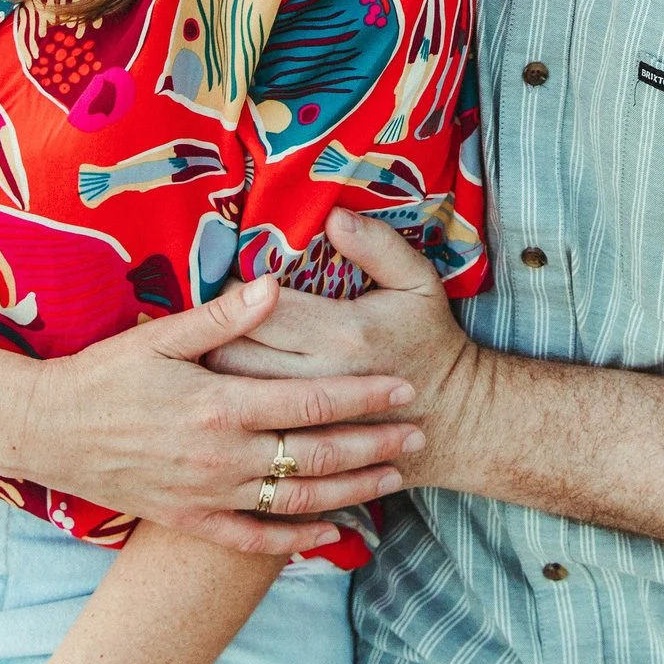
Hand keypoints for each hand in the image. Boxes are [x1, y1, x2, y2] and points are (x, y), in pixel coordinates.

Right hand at [12, 276, 428, 553]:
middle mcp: (220, 455)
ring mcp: (207, 494)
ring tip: (393, 479)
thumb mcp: (161, 335)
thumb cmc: (104, 374)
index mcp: (218, 403)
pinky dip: (298, 540)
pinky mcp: (191, 519)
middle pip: (316, 454)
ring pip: (297, 501)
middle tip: (418, 435)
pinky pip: (255, 539)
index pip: (310, 399)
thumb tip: (275, 284)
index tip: (403, 386)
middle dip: (374, 445)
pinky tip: (334, 532)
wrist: (47, 430)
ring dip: (351, 491)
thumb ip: (223, 317)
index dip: (363, 395)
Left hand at [205, 210, 483, 486]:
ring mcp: (310, 419)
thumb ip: (378, 246)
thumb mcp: (418, 283)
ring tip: (209, 349)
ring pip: (233, 393)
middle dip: (212, 332)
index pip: (262, 306)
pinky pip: (249, 426)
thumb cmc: (431, 342)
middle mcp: (320, 377)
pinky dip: (231, 407)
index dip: (234, 289)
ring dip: (213, 370)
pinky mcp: (305, 446)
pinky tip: (228, 392)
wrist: (454, 421)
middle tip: (208, 315)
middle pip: (233, 352)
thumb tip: (332, 216)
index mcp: (342, 332)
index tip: (229, 277)